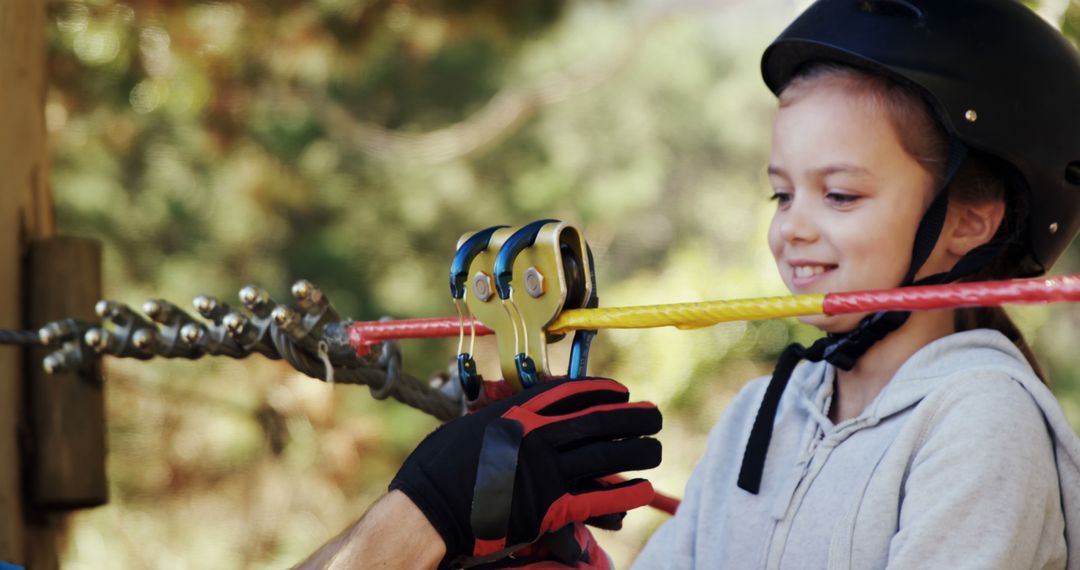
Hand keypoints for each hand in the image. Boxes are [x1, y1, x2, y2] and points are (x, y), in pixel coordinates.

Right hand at [390, 378, 661, 568]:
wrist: (428, 511)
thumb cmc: (438, 471)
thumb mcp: (469, 430)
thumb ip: (500, 425)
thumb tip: (512, 424)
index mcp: (517, 414)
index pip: (571, 393)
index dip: (602, 390)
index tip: (622, 391)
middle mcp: (537, 436)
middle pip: (598, 421)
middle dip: (632, 417)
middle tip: (654, 416)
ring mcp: (545, 470)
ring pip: (606, 456)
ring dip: (637, 452)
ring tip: (656, 449)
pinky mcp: (549, 506)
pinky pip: (598, 497)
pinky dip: (624, 494)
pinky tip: (642, 490)